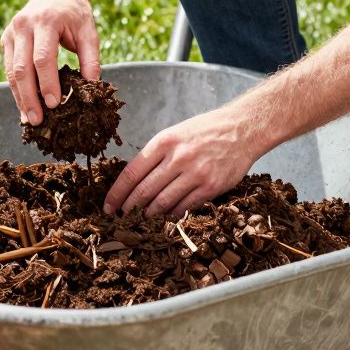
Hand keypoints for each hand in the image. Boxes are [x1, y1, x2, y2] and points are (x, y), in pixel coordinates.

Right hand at [0, 0, 100, 125]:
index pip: (43, 58)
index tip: (55, 104)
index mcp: (46, 21)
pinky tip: (24, 105)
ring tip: (29, 119)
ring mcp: (11, 32)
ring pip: (11, 71)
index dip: (47, 83)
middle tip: (38, 120)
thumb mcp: (89, 30)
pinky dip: (16, 89)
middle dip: (29, 97)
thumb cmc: (74, 13)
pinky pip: (9, 68)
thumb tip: (92, 86)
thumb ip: (91, 57)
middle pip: (22, 68)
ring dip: (20, 97)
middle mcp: (24, 25)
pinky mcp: (6, 39)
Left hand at [104, 104, 262, 218]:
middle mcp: (178, 157)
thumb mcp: (175, 133)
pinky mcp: (210, 187)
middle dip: (129, 208)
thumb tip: (135, 181)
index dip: (117, 193)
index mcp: (164, 141)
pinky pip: (184, 207)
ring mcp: (195, 173)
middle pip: (144, 191)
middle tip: (121, 218)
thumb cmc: (206, 131)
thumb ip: (156, 155)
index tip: (108, 206)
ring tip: (141, 220)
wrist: (241, 129)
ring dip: (148, 215)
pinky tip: (165, 218)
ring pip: (162, 203)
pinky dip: (171, 215)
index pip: (132, 173)